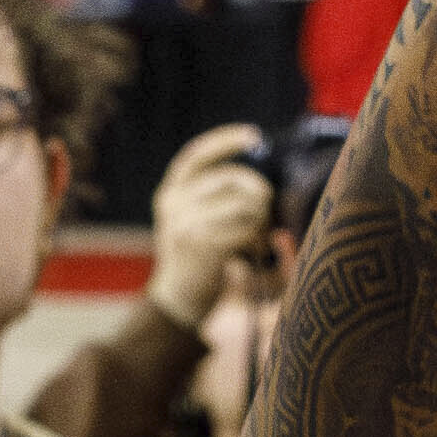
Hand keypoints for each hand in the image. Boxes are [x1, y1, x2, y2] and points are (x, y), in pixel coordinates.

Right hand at [141, 119, 277, 323]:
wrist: (178, 299)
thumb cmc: (195, 257)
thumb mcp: (188, 219)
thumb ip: (209, 196)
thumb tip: (255, 181)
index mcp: (170, 193)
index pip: (197, 155)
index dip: (226, 141)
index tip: (254, 136)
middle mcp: (174, 205)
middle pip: (231, 178)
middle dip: (257, 190)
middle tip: (267, 205)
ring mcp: (187, 225)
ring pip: (243, 204)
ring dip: (261, 216)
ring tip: (259, 230)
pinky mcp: (205, 246)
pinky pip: (246, 229)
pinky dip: (258, 236)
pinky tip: (256, 246)